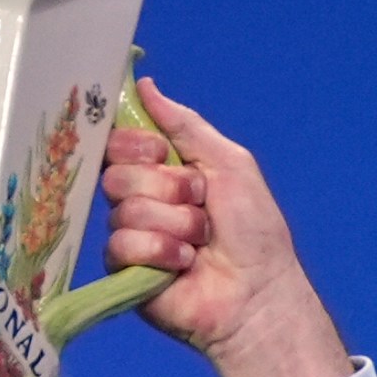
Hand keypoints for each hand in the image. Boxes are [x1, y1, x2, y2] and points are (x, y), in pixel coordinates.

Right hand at [101, 78, 352, 376]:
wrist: (258, 292)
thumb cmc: (253, 231)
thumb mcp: (229, 163)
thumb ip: (186, 124)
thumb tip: (144, 85)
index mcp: (161, 172)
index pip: (119, 143)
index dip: (138, 146)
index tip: (167, 155)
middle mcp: (141, 202)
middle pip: (117, 174)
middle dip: (167, 187)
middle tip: (200, 205)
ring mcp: (131, 238)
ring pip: (124, 210)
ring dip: (175, 223)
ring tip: (201, 242)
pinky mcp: (124, 273)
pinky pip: (121, 245)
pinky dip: (162, 251)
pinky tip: (185, 265)